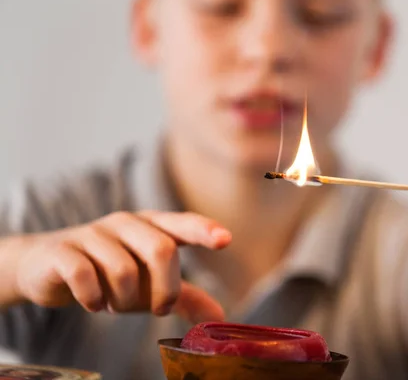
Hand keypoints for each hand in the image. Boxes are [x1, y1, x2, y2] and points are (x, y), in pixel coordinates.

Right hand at [13, 211, 230, 322]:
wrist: (49, 267)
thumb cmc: (111, 274)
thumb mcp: (151, 285)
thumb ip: (186, 296)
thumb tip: (221, 315)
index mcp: (152, 226)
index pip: (182, 224)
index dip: (204, 230)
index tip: (226, 239)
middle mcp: (126, 224)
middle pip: (161, 249)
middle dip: (165, 289)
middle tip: (158, 309)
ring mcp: (93, 234)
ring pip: (124, 270)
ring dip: (124, 300)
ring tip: (114, 304)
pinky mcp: (64, 251)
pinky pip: (85, 276)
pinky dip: (94, 298)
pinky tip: (93, 303)